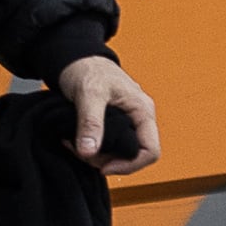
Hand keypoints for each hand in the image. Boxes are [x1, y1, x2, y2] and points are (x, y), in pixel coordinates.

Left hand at [56, 53, 158, 170]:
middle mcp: (138, 117)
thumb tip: (89, 151)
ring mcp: (127, 122)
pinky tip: (76, 140)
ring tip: (75, 144)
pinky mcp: (113, 124)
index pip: (150, 150)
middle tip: (83, 152)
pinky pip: (108, 145)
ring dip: (96, 156)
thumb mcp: (89, 93)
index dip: (130, 165)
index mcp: (142, 110)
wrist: (76, 58)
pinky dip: (92, 147)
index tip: (104, 167)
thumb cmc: (88, 68)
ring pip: (119, 153)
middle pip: (134, 156)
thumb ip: (90, 122)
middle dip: (108, 161)